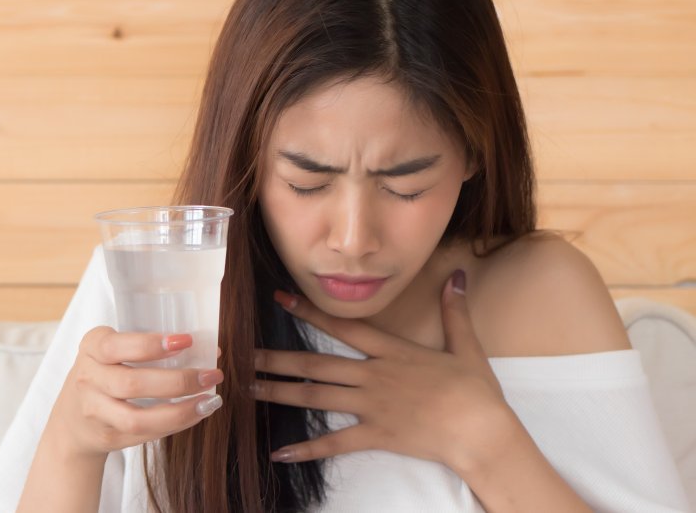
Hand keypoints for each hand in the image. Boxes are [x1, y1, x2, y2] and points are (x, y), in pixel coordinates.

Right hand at [48, 327, 223, 459]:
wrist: (72, 420)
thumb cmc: (106, 373)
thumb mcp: (113, 351)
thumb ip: (150, 347)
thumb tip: (210, 348)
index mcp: (92, 347)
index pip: (116, 346)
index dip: (151, 345)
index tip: (186, 341)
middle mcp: (88, 378)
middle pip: (133, 384)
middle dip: (178, 381)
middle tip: (211, 374)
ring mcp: (94, 411)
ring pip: (137, 418)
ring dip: (180, 411)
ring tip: (209, 402)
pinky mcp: (108, 437)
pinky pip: (145, 434)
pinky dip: (174, 425)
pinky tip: (195, 414)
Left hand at [252, 270, 519, 472]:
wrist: (482, 431)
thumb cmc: (476, 391)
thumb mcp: (467, 345)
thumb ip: (454, 310)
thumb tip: (457, 274)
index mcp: (391, 351)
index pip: (343, 327)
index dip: (309, 312)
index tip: (280, 299)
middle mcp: (373, 375)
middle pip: (315, 362)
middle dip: (277, 358)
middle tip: (244, 355)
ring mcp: (371, 406)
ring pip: (316, 396)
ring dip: (280, 392)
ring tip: (249, 390)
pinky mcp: (375, 435)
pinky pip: (333, 442)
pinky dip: (305, 448)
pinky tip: (279, 451)